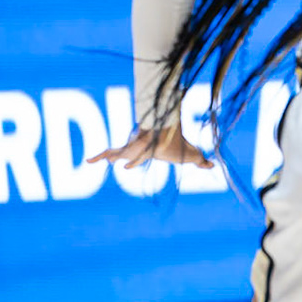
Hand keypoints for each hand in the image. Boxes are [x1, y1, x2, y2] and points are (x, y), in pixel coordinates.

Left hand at [89, 125, 212, 169]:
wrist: (167, 134)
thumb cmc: (178, 144)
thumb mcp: (191, 156)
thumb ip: (200, 161)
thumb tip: (213, 164)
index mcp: (152, 150)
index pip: (142, 156)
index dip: (136, 161)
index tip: (127, 167)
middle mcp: (139, 148)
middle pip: (127, 152)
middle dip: (118, 155)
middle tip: (109, 161)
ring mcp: (130, 147)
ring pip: (116, 152)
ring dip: (105, 156)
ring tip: (91, 161)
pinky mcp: (125, 149)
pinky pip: (109, 152)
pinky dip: (97, 157)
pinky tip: (87, 162)